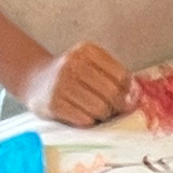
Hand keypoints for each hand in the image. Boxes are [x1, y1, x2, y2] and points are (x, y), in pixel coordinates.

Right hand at [16, 42, 133, 125]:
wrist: (37, 81)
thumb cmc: (74, 77)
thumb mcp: (94, 67)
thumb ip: (118, 79)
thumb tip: (136, 98)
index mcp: (87, 51)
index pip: (122, 77)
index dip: (128, 93)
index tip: (124, 99)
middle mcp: (72, 63)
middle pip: (113, 94)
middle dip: (115, 107)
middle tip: (108, 108)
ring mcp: (61, 82)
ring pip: (101, 109)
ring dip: (101, 116)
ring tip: (91, 109)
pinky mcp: (53, 103)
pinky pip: (85, 120)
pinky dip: (87, 121)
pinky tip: (79, 113)